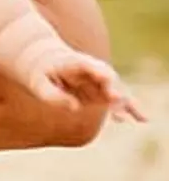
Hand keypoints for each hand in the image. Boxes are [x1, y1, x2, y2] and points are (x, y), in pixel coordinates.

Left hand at [19, 46, 147, 122]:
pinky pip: (117, 98)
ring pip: (117, 89)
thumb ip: (54, 96)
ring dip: (126, 102)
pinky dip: (128, 107)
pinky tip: (141, 119)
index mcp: (73, 62)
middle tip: (117, 101)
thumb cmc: (39, 73)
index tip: (107, 80)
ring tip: (139, 117)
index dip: (99, 72)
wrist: (44, 61)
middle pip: (107, 78)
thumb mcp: (38, 84)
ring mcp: (98, 79)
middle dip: (114, 89)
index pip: (88, 66)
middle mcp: (91, 69)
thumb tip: (75, 108)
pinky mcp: (101, 90)